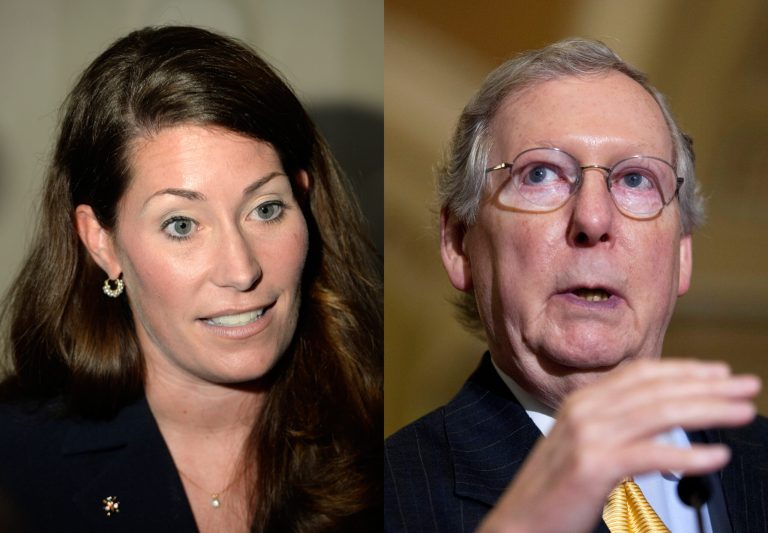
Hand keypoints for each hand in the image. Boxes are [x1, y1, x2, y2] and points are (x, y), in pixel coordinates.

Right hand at [477, 359, 760, 532]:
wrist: (519, 521)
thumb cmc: (555, 489)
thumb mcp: (583, 444)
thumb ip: (614, 424)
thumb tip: (660, 417)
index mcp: (582, 401)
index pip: (640, 373)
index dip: (684, 369)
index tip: (719, 373)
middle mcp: (584, 409)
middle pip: (656, 389)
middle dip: (708, 385)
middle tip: (747, 385)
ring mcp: (587, 435)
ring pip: (658, 413)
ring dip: (708, 410)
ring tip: (744, 412)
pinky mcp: (593, 465)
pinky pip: (650, 455)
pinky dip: (688, 456)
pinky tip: (718, 457)